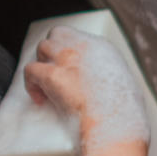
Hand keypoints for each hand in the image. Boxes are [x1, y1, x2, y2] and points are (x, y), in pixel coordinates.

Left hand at [24, 27, 149, 155]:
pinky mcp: (51, 75)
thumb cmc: (123, 111)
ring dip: (42, 63)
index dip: (72, 53)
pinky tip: (39, 98)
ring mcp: (66, 58)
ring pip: (43, 47)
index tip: (72, 70)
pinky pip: (30, 70)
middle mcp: (83, 47)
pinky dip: (31, 84)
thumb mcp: (126, 85)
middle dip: (54, 50)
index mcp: (103, 48)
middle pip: (59, 34)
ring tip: (45, 83)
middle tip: (56, 70)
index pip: (79, 39)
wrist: (114, 121)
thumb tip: (103, 89)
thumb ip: (111, 78)